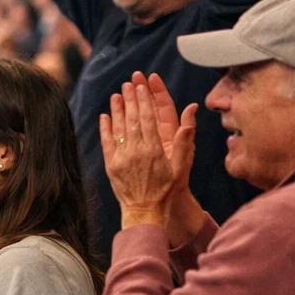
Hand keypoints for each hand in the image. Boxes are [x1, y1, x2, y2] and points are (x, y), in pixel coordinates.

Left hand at [100, 72, 196, 228]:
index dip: (144, 100)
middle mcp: (136, 151)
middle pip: (132, 119)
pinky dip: (105, 128)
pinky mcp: (110, 165)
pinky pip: (107, 142)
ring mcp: (121, 157)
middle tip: (128, 83)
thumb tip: (190, 115)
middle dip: (130, 99)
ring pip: (118, 128)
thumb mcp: (181, 167)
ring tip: (116, 94)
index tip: (142, 86)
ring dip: (117, 109)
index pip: (148, 118)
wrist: (146, 211)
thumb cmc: (167, 189)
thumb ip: (184, 141)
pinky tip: (104, 116)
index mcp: (154, 149)